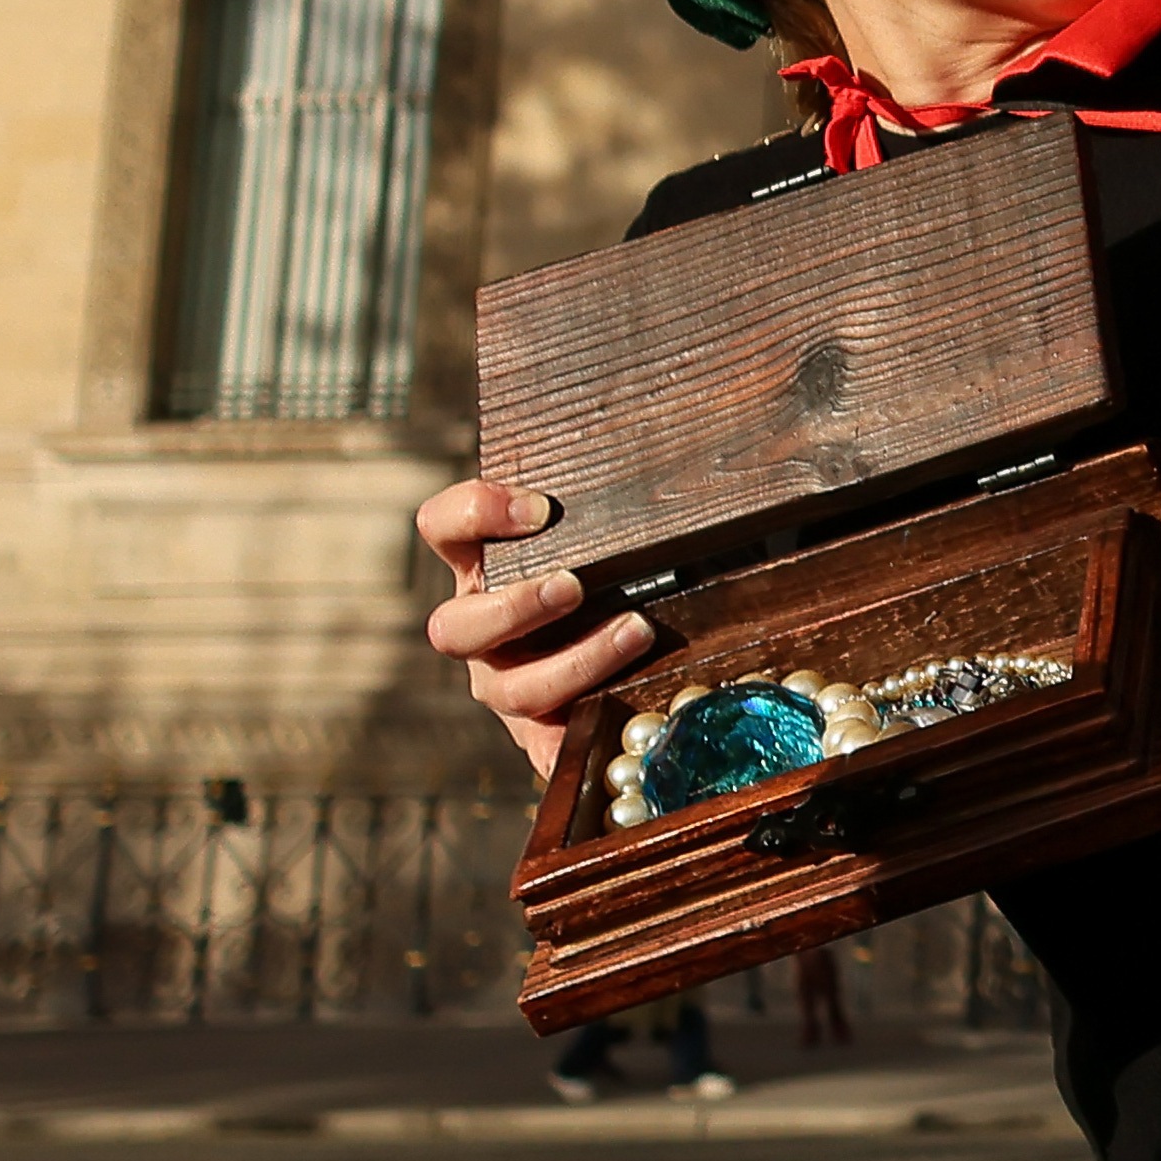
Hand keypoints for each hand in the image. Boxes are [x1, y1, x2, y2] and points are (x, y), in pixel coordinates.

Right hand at [417, 470, 656, 779]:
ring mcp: (507, 683)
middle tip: (574, 584)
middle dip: (515, 606)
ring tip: (637, 630)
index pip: (442, 526)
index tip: (540, 508)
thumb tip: (718, 411)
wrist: (644, 629)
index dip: (475, 513)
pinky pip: (548, 749)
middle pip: (456, 627)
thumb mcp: (619, 523)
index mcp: (482, 565)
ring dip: (574, 662)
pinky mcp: (541, 733)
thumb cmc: (629, 560)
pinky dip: (582, 740)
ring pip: (511, 690)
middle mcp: (482, 629)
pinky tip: (625, 724)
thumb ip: (628, 488)